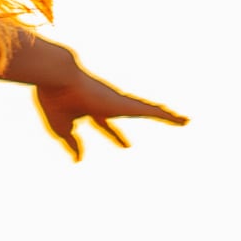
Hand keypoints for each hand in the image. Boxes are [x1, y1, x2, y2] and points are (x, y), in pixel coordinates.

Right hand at [25, 53, 187, 157]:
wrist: (59, 80)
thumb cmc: (56, 103)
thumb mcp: (62, 130)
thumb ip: (72, 144)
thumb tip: (78, 160)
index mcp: (91, 109)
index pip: (107, 125)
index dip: (117, 136)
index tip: (127, 146)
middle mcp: (108, 103)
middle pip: (134, 111)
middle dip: (148, 116)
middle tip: (165, 120)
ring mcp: (118, 101)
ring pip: (147, 109)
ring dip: (165, 115)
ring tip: (184, 120)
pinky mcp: (125, 103)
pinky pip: (151, 110)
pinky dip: (166, 116)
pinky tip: (181, 120)